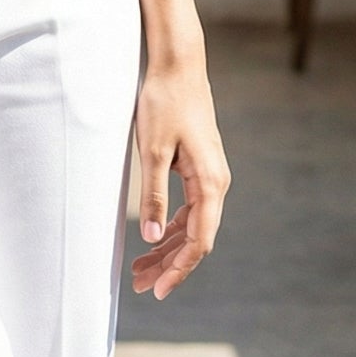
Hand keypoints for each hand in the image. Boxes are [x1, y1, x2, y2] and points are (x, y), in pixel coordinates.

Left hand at [130, 57, 229, 299]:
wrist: (178, 66)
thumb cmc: (164, 103)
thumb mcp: (153, 150)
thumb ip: (153, 194)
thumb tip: (151, 237)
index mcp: (209, 184)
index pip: (199, 242)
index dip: (178, 269)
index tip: (158, 290)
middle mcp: (216, 184)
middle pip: (196, 238)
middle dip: (168, 264)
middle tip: (139, 285)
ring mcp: (209, 175)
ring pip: (192, 225)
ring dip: (167, 247)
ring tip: (140, 269)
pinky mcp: (200, 167)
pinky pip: (190, 208)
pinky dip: (172, 226)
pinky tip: (155, 236)